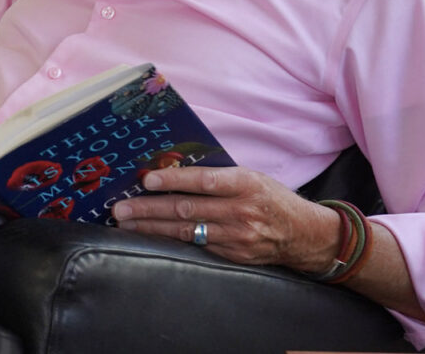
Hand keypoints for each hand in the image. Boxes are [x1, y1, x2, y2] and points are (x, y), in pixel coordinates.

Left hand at [111, 165, 339, 272]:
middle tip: (121, 209)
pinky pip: (195, 246)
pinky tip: (149, 237)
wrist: (303, 234)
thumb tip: (174, 168)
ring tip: (126, 224)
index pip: (204, 181)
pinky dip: (169, 241)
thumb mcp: (251, 176)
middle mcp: (240, 211)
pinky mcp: (232, 256)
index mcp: (245, 184)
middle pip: (187, 209)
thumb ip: (218, 175)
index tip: (147, 180)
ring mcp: (236, 237)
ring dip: (151, 227)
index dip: (174, 180)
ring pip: (186, 231)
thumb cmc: (271, 198)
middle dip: (149, 209)